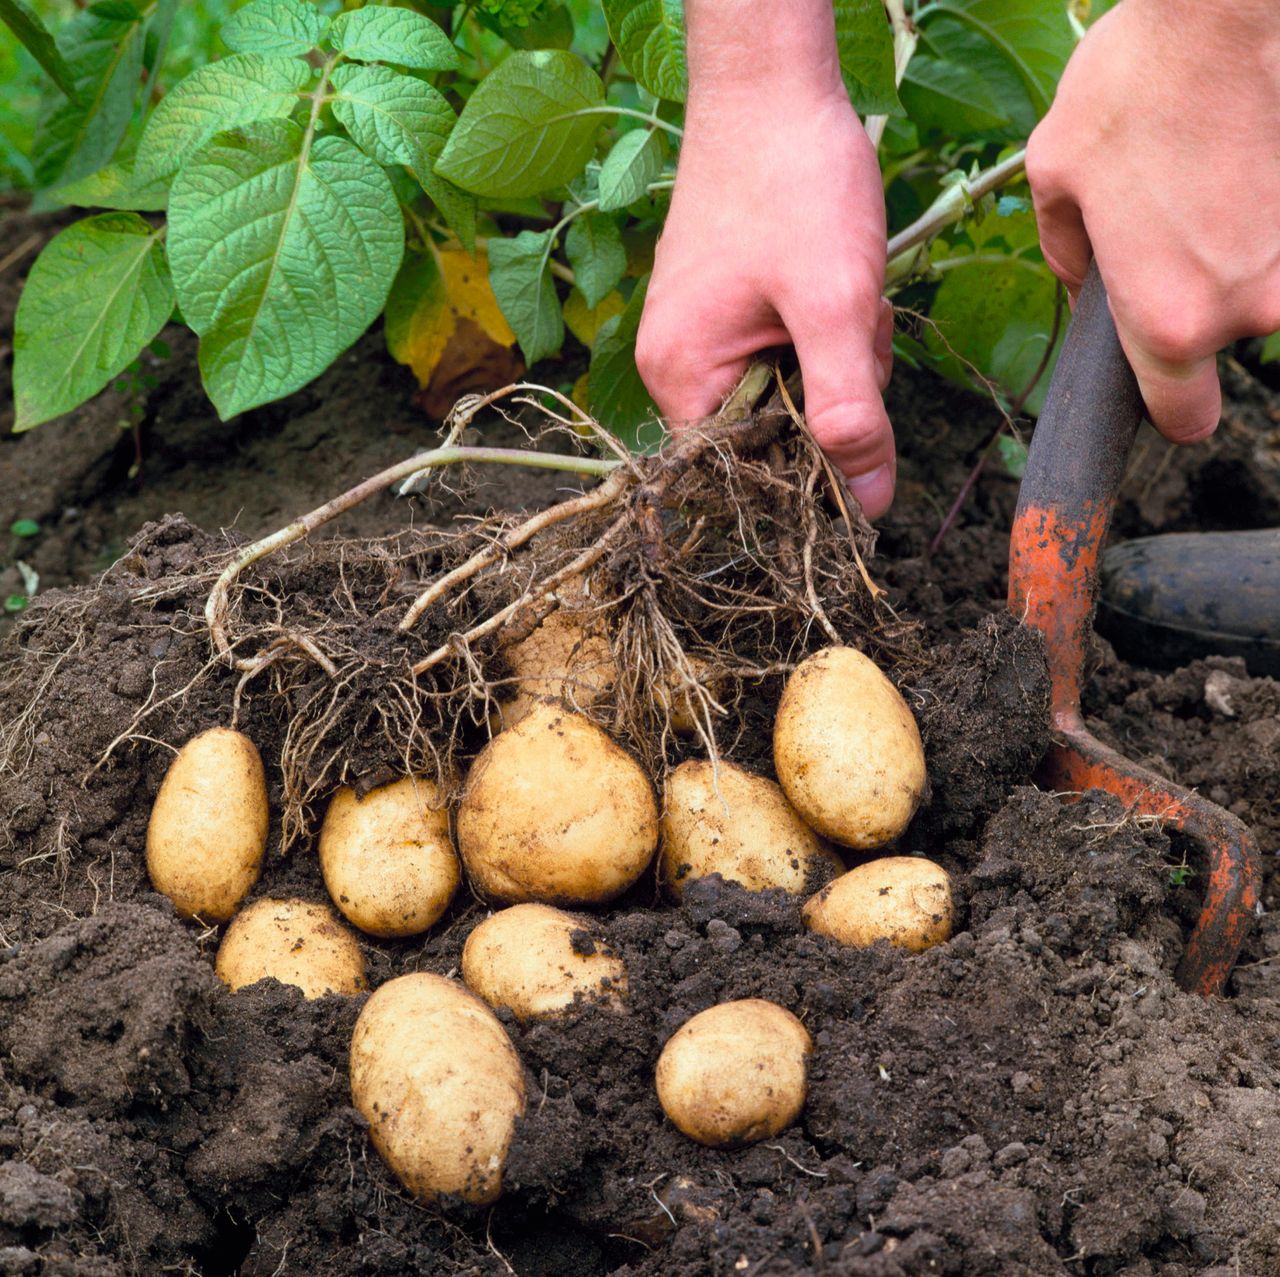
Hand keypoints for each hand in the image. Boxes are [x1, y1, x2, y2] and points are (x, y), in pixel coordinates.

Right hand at [635, 1, 895, 517]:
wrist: (772, 85)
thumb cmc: (793, 185)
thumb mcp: (833, 305)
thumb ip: (850, 412)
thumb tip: (866, 505)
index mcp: (681, 379)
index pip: (743, 473)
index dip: (805, 466)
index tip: (852, 418)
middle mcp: (678, 366)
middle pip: (772, 435)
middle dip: (831, 391)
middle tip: (850, 325)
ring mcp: (702, 333)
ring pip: (791, 391)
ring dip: (838, 355)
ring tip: (845, 291)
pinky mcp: (729, 308)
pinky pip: (789, 351)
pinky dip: (826, 327)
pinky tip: (836, 281)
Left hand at [1027, 0, 1279, 442]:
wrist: (1227, 7)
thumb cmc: (1135, 86)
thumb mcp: (1056, 174)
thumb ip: (1065, 252)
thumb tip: (1080, 280)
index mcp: (1165, 320)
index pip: (1182, 416)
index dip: (1172, 408)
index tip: (1169, 390)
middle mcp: (1246, 309)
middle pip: (1225, 343)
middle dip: (1202, 304)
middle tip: (1177, 230)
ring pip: (1267, 290)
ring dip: (1243, 253)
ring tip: (1211, 183)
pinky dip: (1273, 220)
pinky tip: (1248, 168)